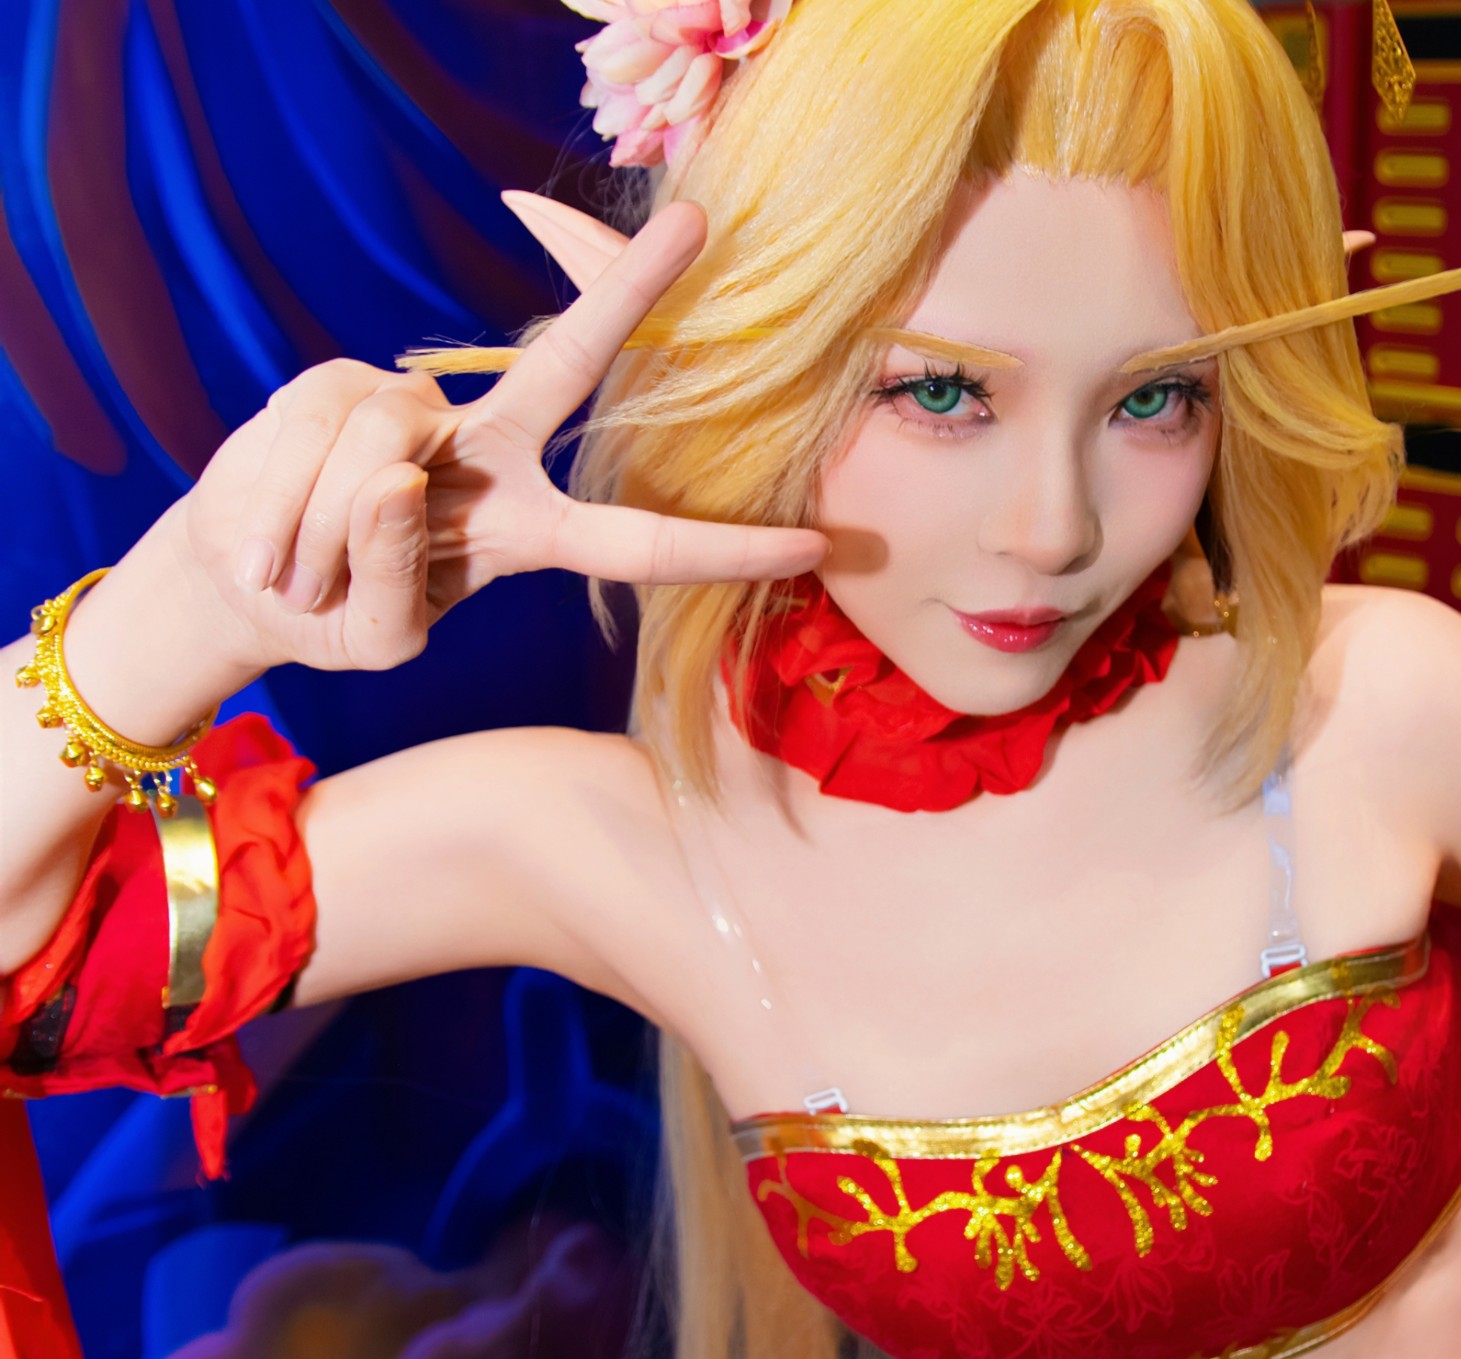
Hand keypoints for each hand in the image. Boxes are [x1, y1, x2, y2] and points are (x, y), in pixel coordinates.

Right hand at [182, 200, 826, 674]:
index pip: (640, 543)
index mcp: (529, 532)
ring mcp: (415, 417)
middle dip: (624, 290)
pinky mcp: (335, 385)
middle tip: (696, 221)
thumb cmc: (337, 614)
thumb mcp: (378, 633)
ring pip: (387, 450)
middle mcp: (490, 456)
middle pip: (564, 365)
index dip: (724, 548)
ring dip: (328, 534)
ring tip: (302, 568)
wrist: (239, 581)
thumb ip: (395, 576)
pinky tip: (275, 532)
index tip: (818, 548)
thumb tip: (393, 471)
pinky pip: (321, 435)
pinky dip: (283, 502)